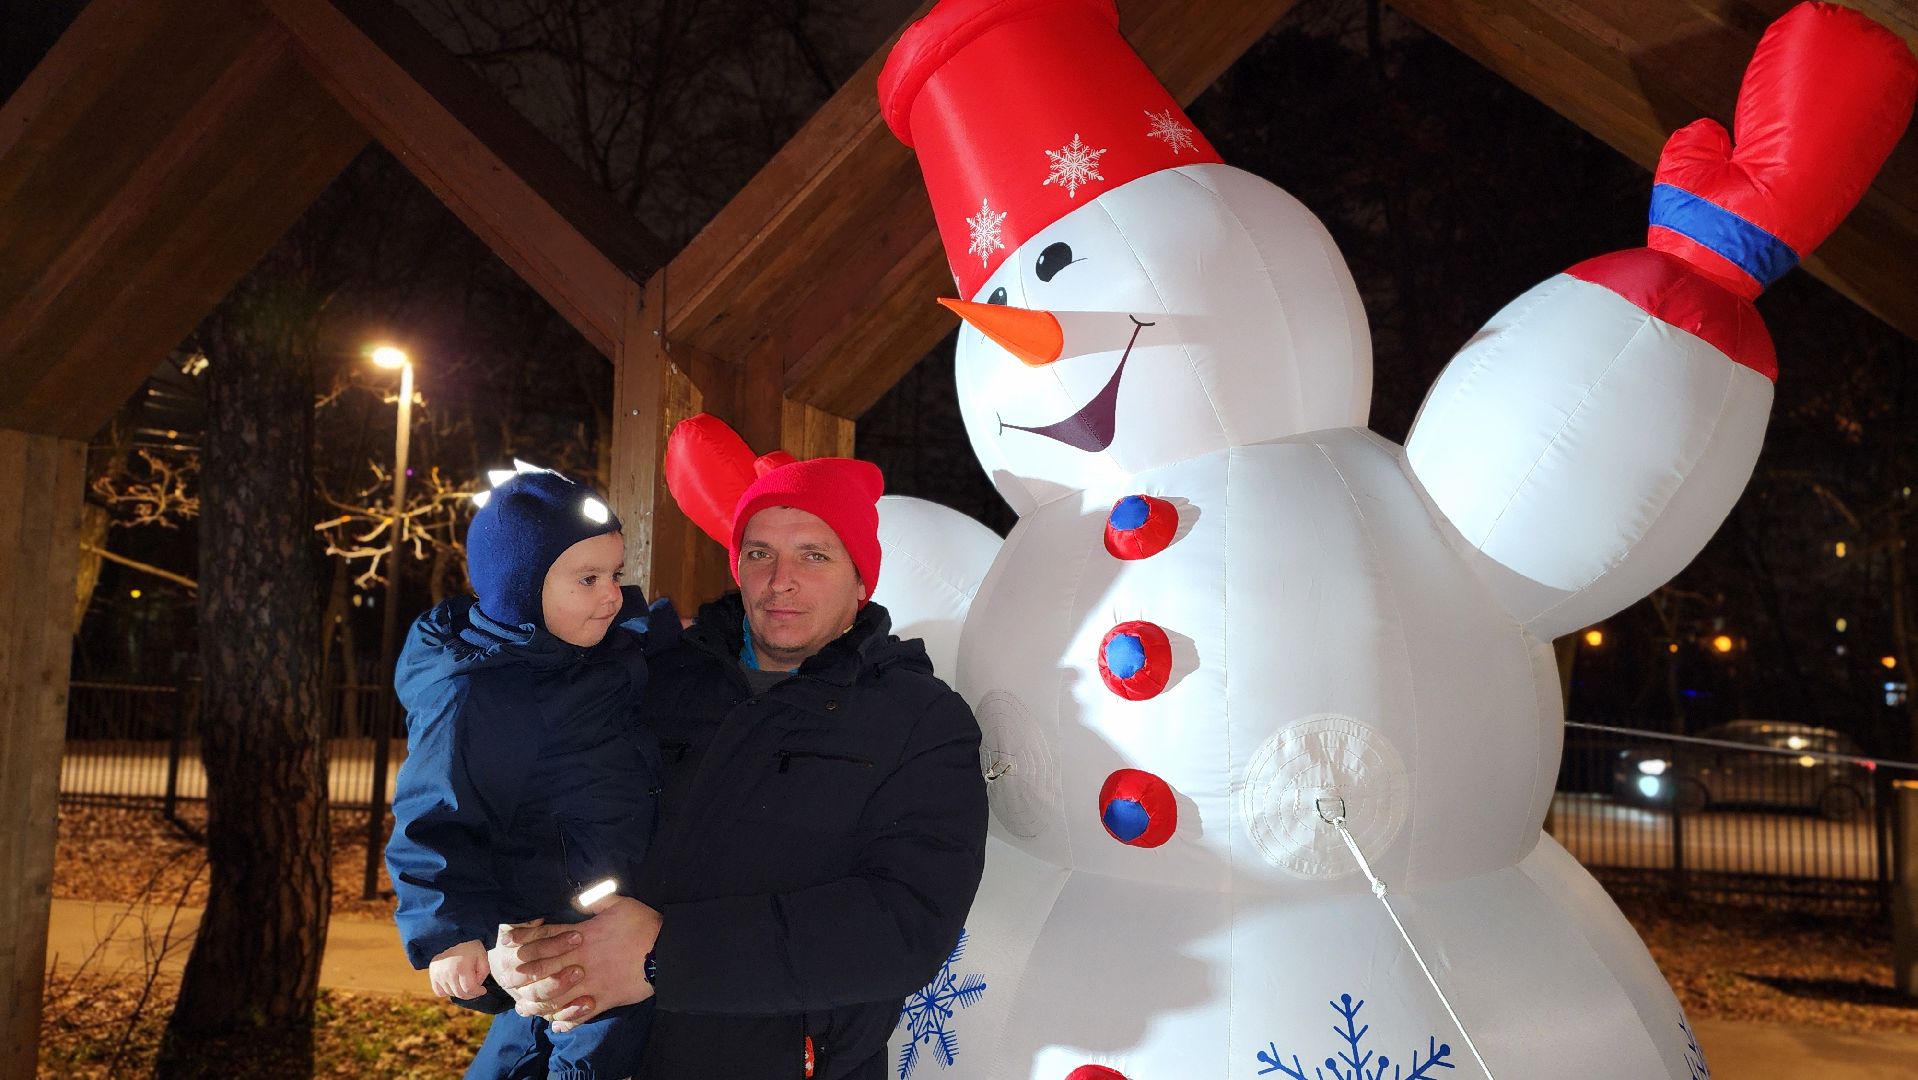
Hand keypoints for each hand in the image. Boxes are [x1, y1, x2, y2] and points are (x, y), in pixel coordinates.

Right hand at [428, 939, 487, 999]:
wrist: (453, 936)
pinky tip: (454, 984)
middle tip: (475, 988)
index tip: (482, 990)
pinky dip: (447, 991)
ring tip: (464, 981)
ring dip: (459, 991)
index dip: (478, 992)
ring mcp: (439, 974)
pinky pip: (439, 992)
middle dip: (470, 993)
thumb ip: (483, 973)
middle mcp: (448, 972)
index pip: (469, 989)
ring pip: (450, 993)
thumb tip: (477, 985)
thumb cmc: (470, 947)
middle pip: (460, 994)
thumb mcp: (483, 957)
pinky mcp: (433, 975)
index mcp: (462, 967)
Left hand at [491, 895, 661, 1027]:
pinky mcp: (603, 1000)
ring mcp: (590, 984)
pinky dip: (566, 1021)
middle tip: (508, 978)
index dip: (524, 939)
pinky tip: (556, 1024)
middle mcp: (581, 961)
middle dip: (523, 973)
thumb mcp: (620, 904)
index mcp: (583, 936)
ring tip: (524, 1006)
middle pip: (543, 969)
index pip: (546, 937)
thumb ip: (595, 900)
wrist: (666, 952)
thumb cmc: (643, 925)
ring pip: (556, 996)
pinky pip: (579, 1015)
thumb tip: (576, 897)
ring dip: (538, 1002)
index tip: (507, 942)